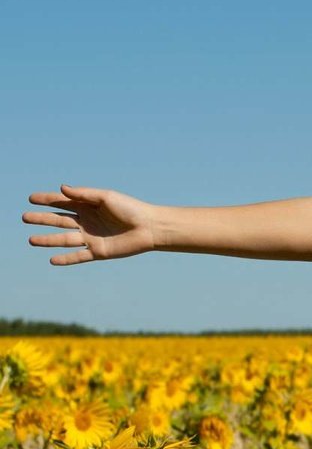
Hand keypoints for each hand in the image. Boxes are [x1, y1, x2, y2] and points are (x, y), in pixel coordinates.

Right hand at [23, 184, 160, 265]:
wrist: (150, 228)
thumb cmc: (130, 209)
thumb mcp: (106, 197)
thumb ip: (84, 194)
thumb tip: (62, 188)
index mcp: (88, 206)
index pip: (62, 203)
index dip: (47, 200)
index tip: (31, 199)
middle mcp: (87, 222)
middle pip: (59, 220)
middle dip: (42, 219)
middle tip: (24, 217)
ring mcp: (91, 237)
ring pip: (64, 239)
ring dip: (48, 240)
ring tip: (31, 240)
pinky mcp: (99, 251)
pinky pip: (79, 256)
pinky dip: (66, 259)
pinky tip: (52, 260)